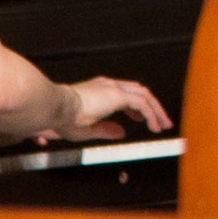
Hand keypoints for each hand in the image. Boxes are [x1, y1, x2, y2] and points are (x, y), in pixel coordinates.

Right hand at [36, 77, 172, 143]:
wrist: (55, 107)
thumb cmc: (61, 117)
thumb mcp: (86, 129)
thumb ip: (106, 130)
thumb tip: (121, 133)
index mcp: (99, 89)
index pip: (125, 93)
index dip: (136, 106)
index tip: (140, 118)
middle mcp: (108, 85)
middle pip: (139, 92)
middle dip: (152, 107)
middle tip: (161, 122)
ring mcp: (114, 88)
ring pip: (145, 96)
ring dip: (156, 111)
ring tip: (162, 125)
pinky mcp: (118, 95)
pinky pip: (143, 104)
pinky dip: (151, 114)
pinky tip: (154, 126)